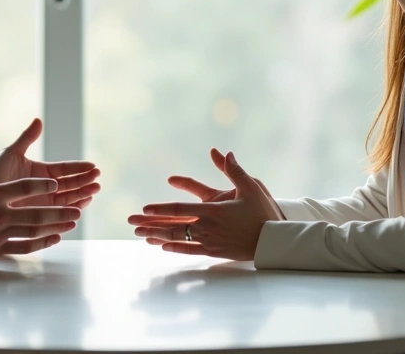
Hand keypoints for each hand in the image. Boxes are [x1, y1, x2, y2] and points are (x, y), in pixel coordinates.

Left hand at [0, 118, 100, 208]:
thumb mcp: (11, 154)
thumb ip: (26, 138)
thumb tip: (39, 120)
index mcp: (42, 172)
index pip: (65, 169)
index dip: (79, 168)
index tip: (93, 166)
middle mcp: (46, 188)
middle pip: (71, 185)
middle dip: (85, 182)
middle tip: (97, 179)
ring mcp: (45, 204)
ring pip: (69, 200)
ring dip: (82, 196)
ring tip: (93, 192)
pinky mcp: (41, 218)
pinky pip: (59, 216)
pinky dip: (70, 213)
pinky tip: (79, 210)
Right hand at [0, 145, 80, 261]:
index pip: (25, 187)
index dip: (43, 185)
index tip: (56, 183)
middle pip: (38, 212)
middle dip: (60, 210)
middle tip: (79, 207)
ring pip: (34, 231)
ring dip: (56, 226)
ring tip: (72, 222)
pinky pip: (23, 247)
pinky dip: (41, 244)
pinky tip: (54, 240)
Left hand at [128, 150, 284, 260]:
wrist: (274, 241)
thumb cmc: (263, 212)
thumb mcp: (250, 187)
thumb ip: (234, 170)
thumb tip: (224, 152)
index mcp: (212, 211)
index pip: (180, 210)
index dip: (160, 209)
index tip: (144, 209)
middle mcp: (206, 228)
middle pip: (172, 226)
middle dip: (149, 224)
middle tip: (131, 223)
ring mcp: (209, 242)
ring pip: (177, 239)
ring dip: (157, 236)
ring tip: (140, 235)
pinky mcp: (214, 252)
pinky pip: (189, 251)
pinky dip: (174, 247)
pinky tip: (162, 245)